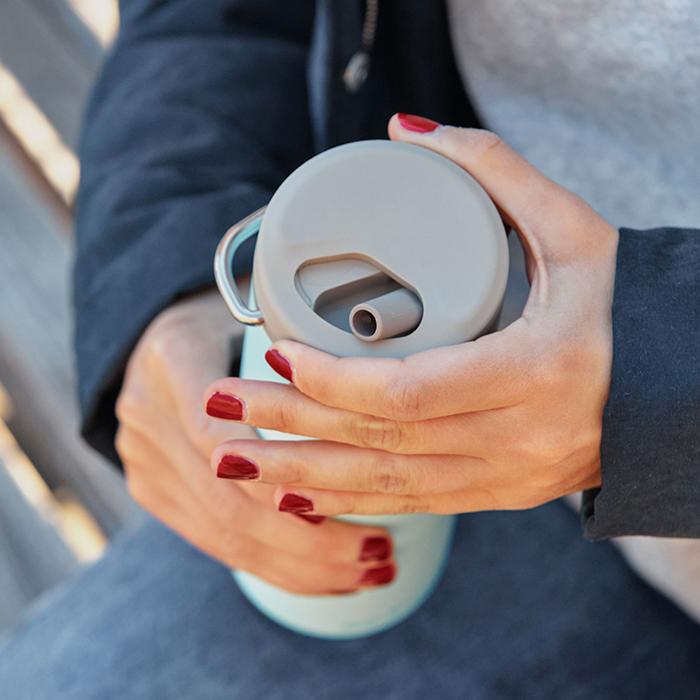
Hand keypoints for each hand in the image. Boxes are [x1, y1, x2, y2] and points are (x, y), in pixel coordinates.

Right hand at [116, 289, 394, 593]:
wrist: (157, 346)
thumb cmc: (229, 323)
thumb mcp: (257, 310)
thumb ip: (301, 342)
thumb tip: (377, 383)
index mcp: (172, 358)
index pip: (222, 434)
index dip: (280, 475)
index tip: (350, 495)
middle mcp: (146, 417)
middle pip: (228, 502)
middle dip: (308, 541)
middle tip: (377, 553)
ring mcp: (144, 463)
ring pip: (227, 536)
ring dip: (302, 565)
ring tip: (366, 574)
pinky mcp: (155, 493)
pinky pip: (216, 544)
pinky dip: (276, 566)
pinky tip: (324, 579)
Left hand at [203, 117, 617, 516]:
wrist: (679, 388)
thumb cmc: (630, 307)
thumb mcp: (578, 233)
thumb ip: (497, 171)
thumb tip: (410, 132)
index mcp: (538, 372)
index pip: (411, 391)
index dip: (333, 378)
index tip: (276, 350)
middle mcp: (518, 440)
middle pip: (381, 442)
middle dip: (292, 426)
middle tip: (220, 409)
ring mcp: (507, 478)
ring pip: (387, 487)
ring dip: (303, 475)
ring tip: (233, 463)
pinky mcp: (500, 493)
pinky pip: (413, 505)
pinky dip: (350, 502)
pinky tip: (298, 496)